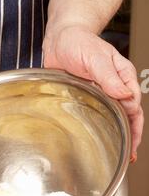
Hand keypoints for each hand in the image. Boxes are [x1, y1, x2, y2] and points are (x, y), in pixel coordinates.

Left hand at [43, 25, 143, 160]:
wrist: (61, 40)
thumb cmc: (79, 42)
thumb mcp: (95, 57)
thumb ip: (109, 77)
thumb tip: (125, 95)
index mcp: (123, 77)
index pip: (134, 106)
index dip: (134, 125)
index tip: (131, 140)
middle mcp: (115, 87)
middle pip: (129, 116)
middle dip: (132, 136)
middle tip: (130, 155)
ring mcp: (102, 95)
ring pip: (116, 118)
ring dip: (120, 135)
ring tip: (122, 154)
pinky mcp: (89, 99)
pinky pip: (99, 116)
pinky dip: (105, 129)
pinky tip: (104, 141)